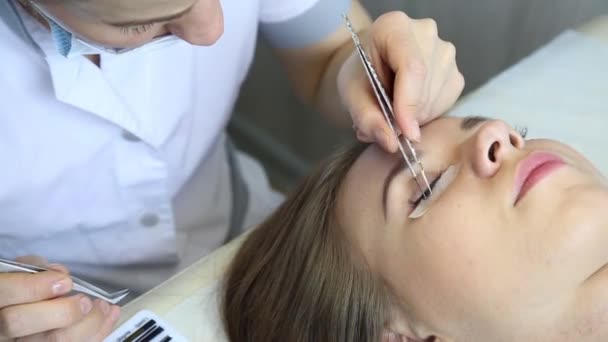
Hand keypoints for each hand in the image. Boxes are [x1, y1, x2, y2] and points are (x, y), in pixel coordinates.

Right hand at [0, 256, 119, 340]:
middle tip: (85, 301)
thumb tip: (60, 273)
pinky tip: (110, 314)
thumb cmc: (20, 288)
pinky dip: (97, 331)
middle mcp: (0, 327)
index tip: (65, 280)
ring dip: (86, 324)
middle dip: (61, 311)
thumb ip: (34, 269)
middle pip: (20, 323)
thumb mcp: (19, 272)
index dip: (33, 287)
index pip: (4, 293)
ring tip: (102, 306)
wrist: (21, 310)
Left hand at [338, 11, 464, 151]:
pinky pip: (445, 104)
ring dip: (415, 117)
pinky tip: (408, 109)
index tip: (404, 133)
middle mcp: (426, 33)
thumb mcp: (352, 96)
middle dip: (407, 115)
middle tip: (384, 123)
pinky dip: (427, 115)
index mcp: (394, 27)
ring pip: (437, 99)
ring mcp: (446, 52)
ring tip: (392, 113)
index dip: (408, 104)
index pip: (412, 68)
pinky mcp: (455, 73)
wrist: (369, 71)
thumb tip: (391, 142)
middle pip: (426, 86)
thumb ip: (366, 118)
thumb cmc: (358, 77)